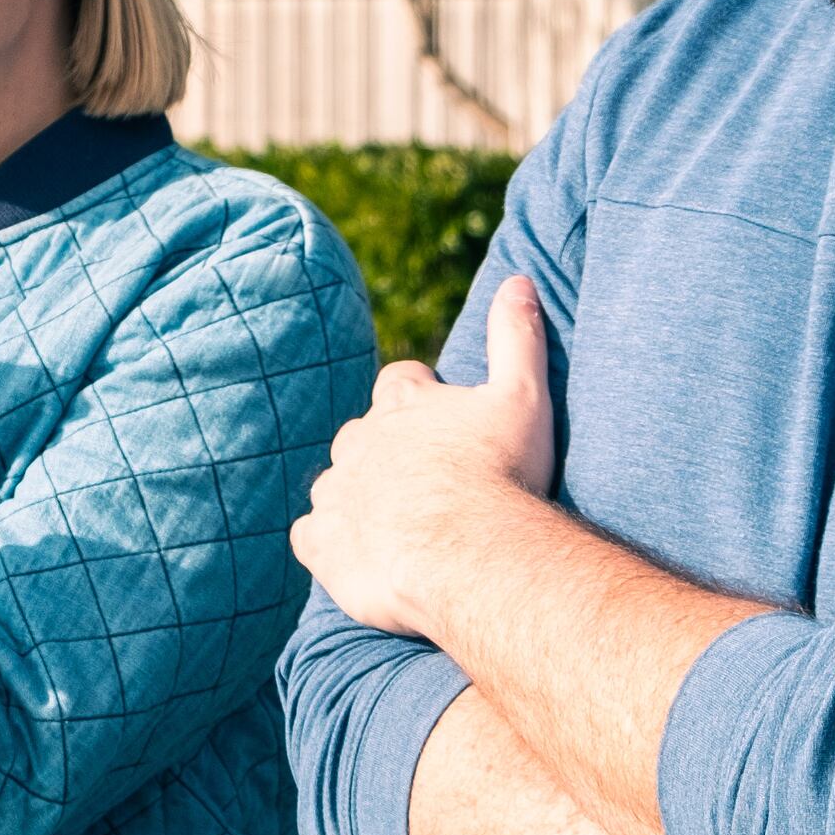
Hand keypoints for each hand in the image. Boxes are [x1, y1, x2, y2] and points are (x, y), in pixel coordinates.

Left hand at [290, 277, 562, 650]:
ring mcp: (334, 491)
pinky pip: (311, 535)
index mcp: (403, 400)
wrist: (470, 553)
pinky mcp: (320, 543)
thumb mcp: (523, 394)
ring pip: (335, 484)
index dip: (420, 398)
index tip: (442, 421)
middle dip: (385, 451)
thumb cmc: (503, 473)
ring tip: (394, 526)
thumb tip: (518, 279)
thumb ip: (516, 336)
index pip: (401, 381)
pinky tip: (357, 555)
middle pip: (362, 434)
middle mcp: (359, 438)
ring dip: (357, 497)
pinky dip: (328, 542)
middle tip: (424, 482)